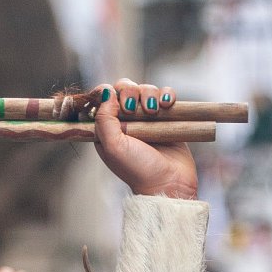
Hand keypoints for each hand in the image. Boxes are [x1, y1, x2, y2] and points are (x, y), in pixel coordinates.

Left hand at [91, 79, 196, 199]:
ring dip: (150, 94)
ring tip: (154, 111)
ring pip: (145, 89)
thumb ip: (104, 119)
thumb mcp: (113, 147)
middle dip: (129, 92)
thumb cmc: (138, 170)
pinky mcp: (166, 118)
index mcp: (108, 130)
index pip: (102, 98)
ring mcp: (147, 119)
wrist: (169, 183)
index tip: (113, 98)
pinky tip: (167, 105)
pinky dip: (167, 94)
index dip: (106, 92)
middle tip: (133, 109)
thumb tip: (107, 92)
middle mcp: (126, 122)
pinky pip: (165, 94)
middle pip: (124, 88)